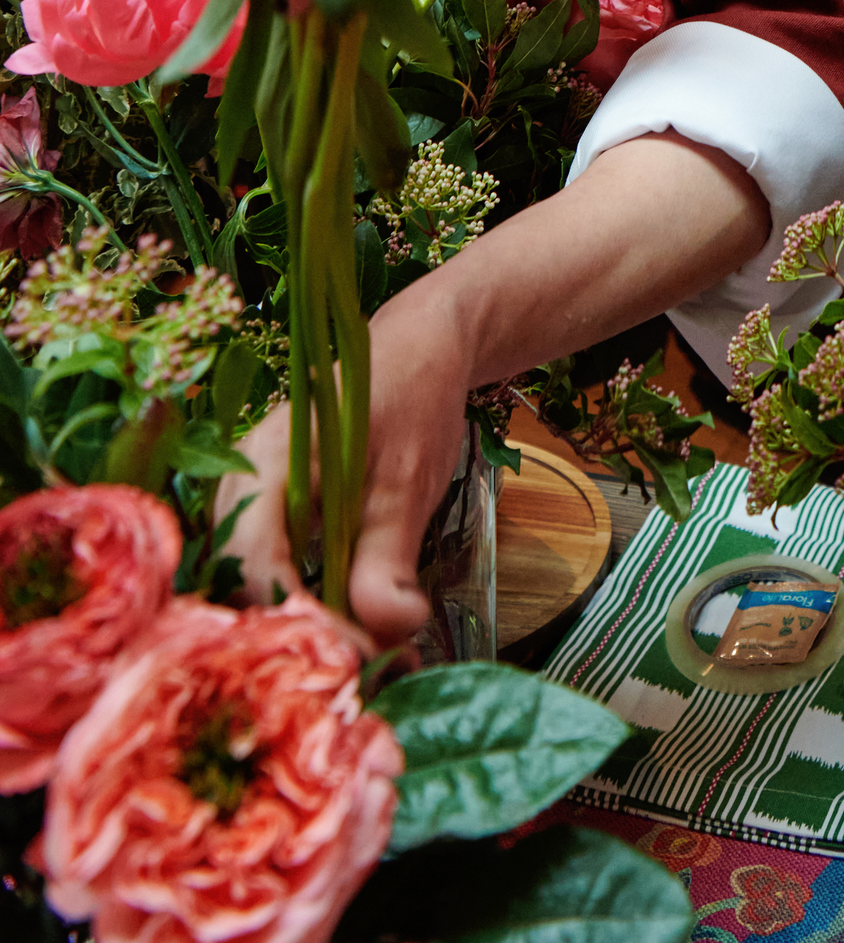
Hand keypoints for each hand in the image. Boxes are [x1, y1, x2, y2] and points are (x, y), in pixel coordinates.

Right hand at [220, 277, 470, 649]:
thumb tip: (388, 632)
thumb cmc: (413, 398)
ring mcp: (249, 503)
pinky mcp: (270, 519)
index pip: (252, 565)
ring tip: (367, 665)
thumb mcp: (408, 480)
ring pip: (254, 590)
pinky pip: (272, 578)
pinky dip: (310, 611)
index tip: (358, 661)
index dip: (300, 622)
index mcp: (267, 463)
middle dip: (297, 642)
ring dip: (304, 633)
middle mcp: (241, 486)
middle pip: (242, 588)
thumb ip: (389, 558)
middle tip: (364, 679)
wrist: (420, 347)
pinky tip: (356, 636)